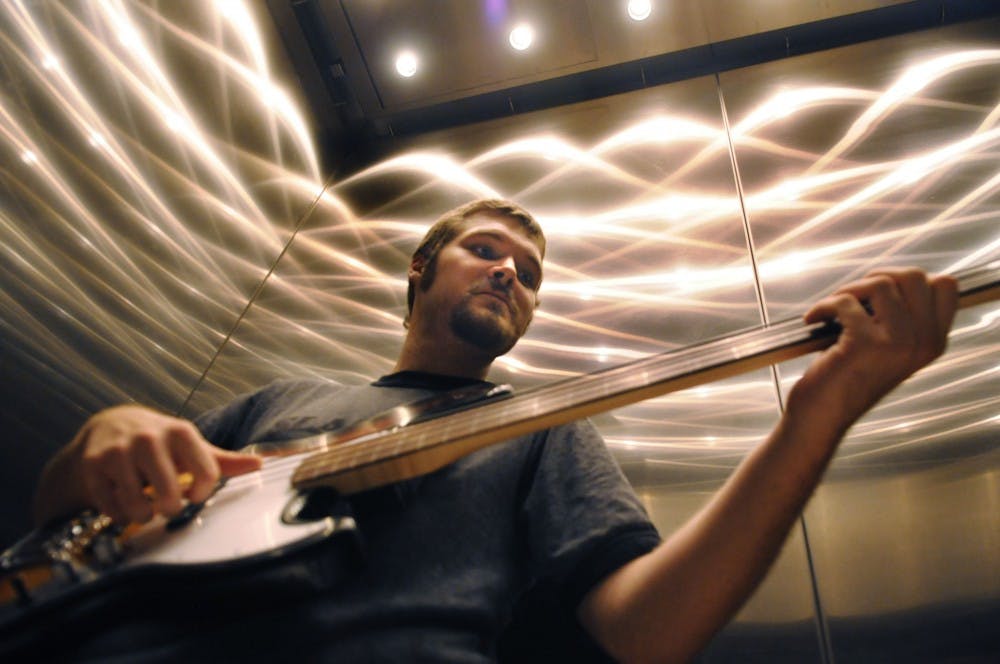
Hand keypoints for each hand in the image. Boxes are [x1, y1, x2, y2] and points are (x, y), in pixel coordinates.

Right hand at [56, 405, 261, 524]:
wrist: (107, 427)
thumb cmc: (159, 442)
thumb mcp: (191, 446)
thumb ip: (223, 460)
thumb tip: (261, 464)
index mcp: (181, 432)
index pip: (207, 473)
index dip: (203, 492)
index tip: (194, 493)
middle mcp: (149, 438)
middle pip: (170, 494)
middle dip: (171, 508)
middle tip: (168, 504)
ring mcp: (119, 451)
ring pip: (138, 505)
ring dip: (144, 515)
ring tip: (146, 507)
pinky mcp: (93, 467)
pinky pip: (112, 508)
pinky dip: (120, 515)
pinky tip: (124, 505)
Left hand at [792, 268, 957, 426]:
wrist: (822, 417)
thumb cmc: (848, 380)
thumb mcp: (890, 349)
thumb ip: (902, 318)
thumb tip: (891, 277)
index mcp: (934, 342)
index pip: (946, 286)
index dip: (908, 279)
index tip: (880, 292)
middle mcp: (923, 342)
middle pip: (914, 276)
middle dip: (876, 278)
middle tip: (853, 296)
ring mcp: (897, 343)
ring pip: (879, 283)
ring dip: (847, 290)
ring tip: (832, 309)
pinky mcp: (865, 344)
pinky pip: (843, 300)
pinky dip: (822, 306)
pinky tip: (813, 320)